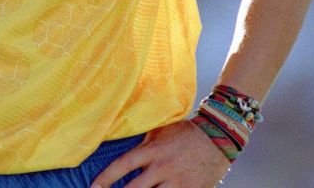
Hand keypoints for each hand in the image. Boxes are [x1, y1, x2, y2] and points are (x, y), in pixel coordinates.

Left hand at [91, 120, 232, 187]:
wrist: (218, 137)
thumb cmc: (185, 132)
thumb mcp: (160, 131)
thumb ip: (142, 141)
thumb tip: (118, 143)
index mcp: (153, 150)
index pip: (124, 164)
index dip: (107, 177)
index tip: (94, 187)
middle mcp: (163, 168)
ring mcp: (177, 182)